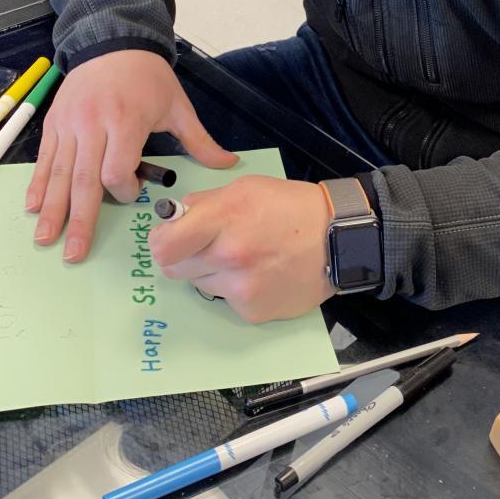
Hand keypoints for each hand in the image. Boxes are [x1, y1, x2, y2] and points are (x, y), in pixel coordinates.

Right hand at [26, 50, 237, 261]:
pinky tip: (33, 207)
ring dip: (52, 209)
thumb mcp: (177, 105)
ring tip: (45, 239)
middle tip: (73, 254)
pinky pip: (44, 159)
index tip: (132, 192)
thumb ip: (199, 140)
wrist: (112, 40)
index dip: (122, 190)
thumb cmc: (148, 77)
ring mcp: (69, 124)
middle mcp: (92, 125)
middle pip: (82, 180)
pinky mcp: (53, 122)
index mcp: (126, 121)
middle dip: (79, 220)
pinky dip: (38, 184)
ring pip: (58, 174)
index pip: (116, 170)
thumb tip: (229, 165)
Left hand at [149, 175, 334, 322]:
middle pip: (173, 269)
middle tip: (206, 247)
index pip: (163, 246)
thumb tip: (174, 218)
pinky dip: (237, 289)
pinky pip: (226, 301)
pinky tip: (261, 273)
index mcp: (223, 217)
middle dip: (183, 257)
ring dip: (213, 272)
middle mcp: (229, 255)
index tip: (169, 237)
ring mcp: (240, 287)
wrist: (338, 238)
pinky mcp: (252, 310)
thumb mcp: (245, 188)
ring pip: (200, 284)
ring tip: (245, 257)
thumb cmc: (291, 207)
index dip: (160, 242)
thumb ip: (204, 202)